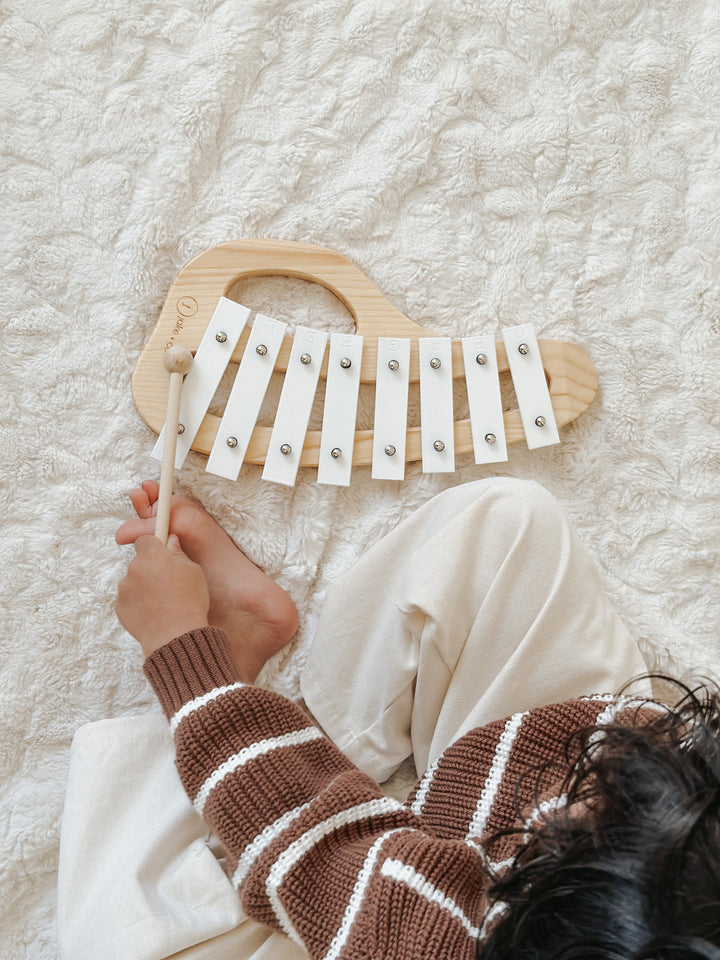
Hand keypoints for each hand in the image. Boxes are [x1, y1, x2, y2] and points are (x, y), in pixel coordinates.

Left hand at [116, 534, 209, 657]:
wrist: (175, 636)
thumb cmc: (190, 602)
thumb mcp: (194, 572)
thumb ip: (179, 553)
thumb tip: (170, 540)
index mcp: (153, 556)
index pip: (145, 539)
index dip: (153, 546)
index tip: (161, 552)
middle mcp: (134, 568)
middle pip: (140, 562)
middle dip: (151, 569)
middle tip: (168, 583)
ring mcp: (124, 588)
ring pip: (134, 581)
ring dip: (144, 587)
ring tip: (163, 603)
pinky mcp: (119, 607)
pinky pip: (129, 599)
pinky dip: (138, 603)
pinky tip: (154, 613)